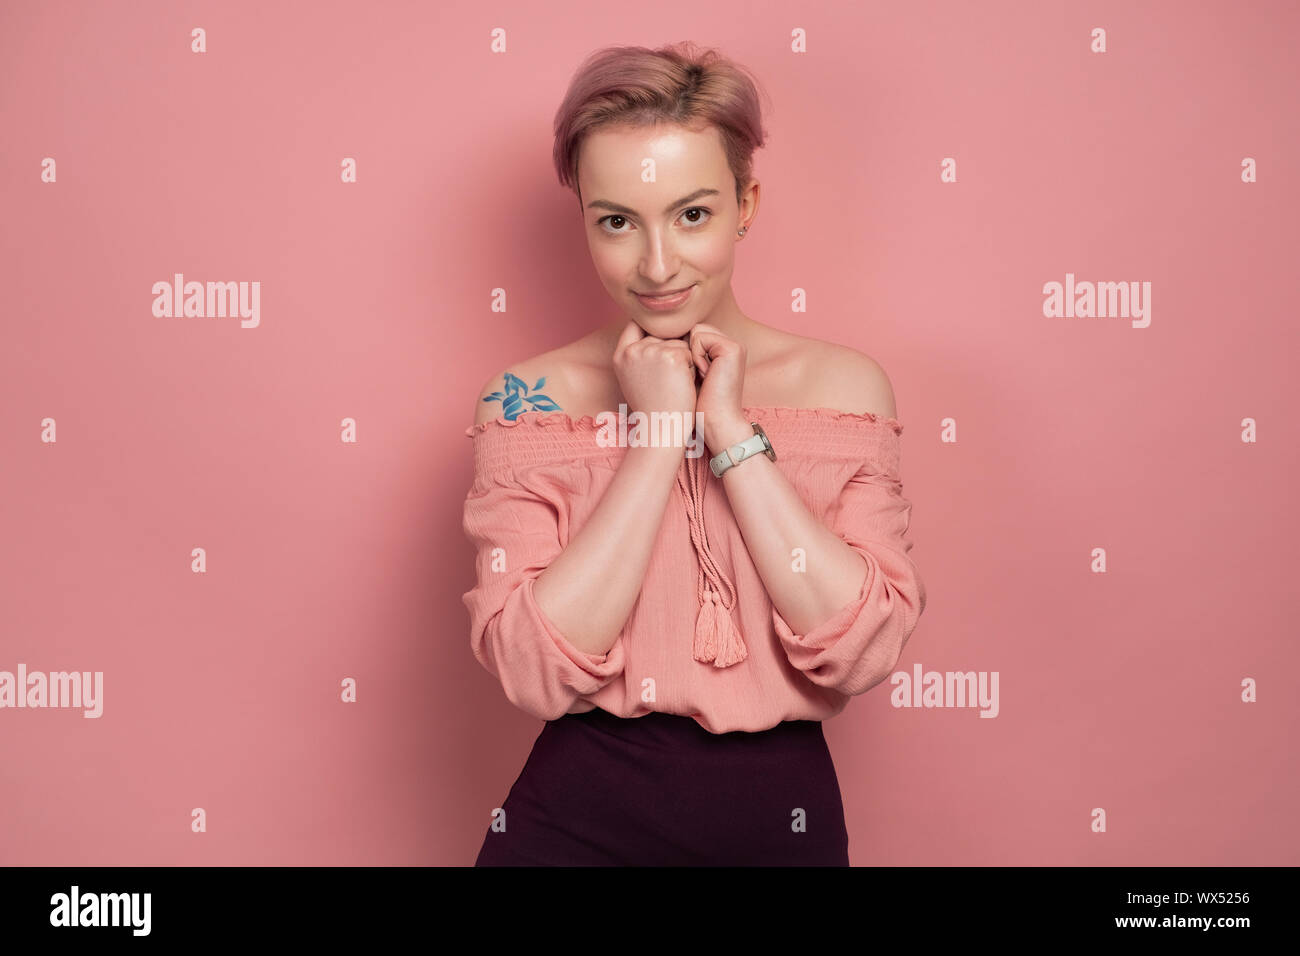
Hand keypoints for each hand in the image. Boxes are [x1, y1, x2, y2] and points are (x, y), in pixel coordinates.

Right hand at [611, 320, 697, 420]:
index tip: (661, 338)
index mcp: (620, 355)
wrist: (662, 426)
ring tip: (674, 383)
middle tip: (667, 379)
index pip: (635, 324)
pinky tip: (684, 384)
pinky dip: (692, 367)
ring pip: (677, 343)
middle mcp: (633, 350)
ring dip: (682, 360)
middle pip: (660, 334)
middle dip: (670, 351)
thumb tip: (652, 333)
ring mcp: (651, 351)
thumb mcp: (634, 378)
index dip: (650, 329)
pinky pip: (689, 352)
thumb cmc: (653, 407)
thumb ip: (638, 355)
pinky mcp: (671, 356)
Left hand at [687, 323, 752, 452]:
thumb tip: (653, 333)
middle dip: (684, 351)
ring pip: (694, 330)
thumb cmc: (696, 405)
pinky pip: (699, 337)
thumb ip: (679, 352)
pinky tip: (705, 374)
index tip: (685, 375)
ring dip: (689, 354)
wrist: (715, 422)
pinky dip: (696, 356)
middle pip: (691, 329)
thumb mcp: (685, 373)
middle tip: (695, 376)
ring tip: (700, 375)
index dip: (679, 350)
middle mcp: (727, 343)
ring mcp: (732, 344)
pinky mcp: (732, 348)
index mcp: (718, 348)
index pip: (689, 332)